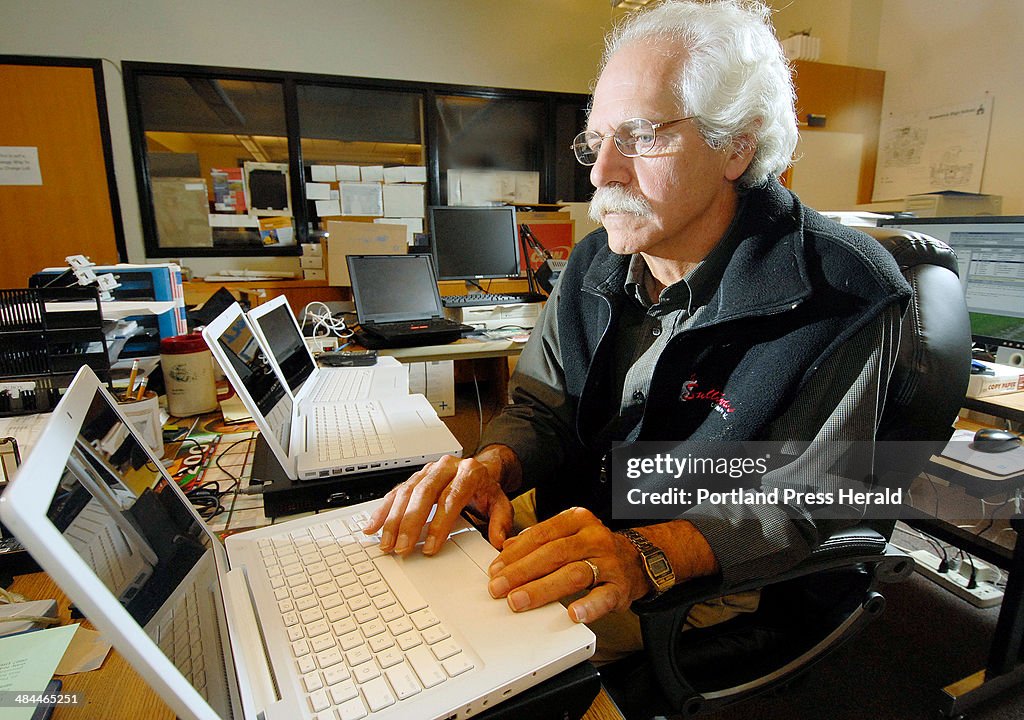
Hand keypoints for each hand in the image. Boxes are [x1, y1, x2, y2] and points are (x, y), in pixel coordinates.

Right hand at [362, 452, 512, 555]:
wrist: (480, 469)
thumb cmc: (486, 489)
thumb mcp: (501, 503)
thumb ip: (501, 522)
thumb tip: (500, 541)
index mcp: (469, 472)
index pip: (450, 498)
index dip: (439, 524)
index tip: (430, 547)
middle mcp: (445, 467)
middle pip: (423, 494)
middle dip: (410, 523)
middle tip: (402, 548)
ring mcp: (428, 470)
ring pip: (406, 492)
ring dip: (393, 520)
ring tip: (387, 544)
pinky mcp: (415, 477)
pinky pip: (395, 492)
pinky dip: (383, 511)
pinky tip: (373, 527)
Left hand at [486, 507, 648, 624]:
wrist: (636, 560)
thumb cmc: (594, 549)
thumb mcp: (567, 535)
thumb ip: (538, 540)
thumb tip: (506, 550)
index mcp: (577, 520)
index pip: (541, 534)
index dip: (515, 553)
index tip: (496, 569)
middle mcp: (593, 538)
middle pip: (553, 553)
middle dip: (522, 572)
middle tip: (499, 588)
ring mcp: (608, 562)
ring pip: (574, 573)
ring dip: (543, 589)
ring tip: (521, 601)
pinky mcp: (620, 587)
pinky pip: (603, 596)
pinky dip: (588, 606)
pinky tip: (573, 614)